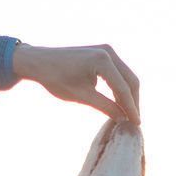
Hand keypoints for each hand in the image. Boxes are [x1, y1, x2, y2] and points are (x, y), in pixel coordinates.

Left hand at [12, 43, 139, 124]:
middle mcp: (108, 52)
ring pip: (126, 76)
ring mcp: (106, 50)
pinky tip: (119, 103)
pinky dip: (119, 87)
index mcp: (102, 60)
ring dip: (128, 95)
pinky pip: (118, 72)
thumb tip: (123, 118)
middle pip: (130, 80)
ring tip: (128, 115)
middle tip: (134, 122)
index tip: (136, 125)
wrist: (39, 61)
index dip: (131, 108)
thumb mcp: (81, 96)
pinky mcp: (103, 53)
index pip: (123, 88)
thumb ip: (105, 106)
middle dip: (133, 102)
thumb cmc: (56, 78)